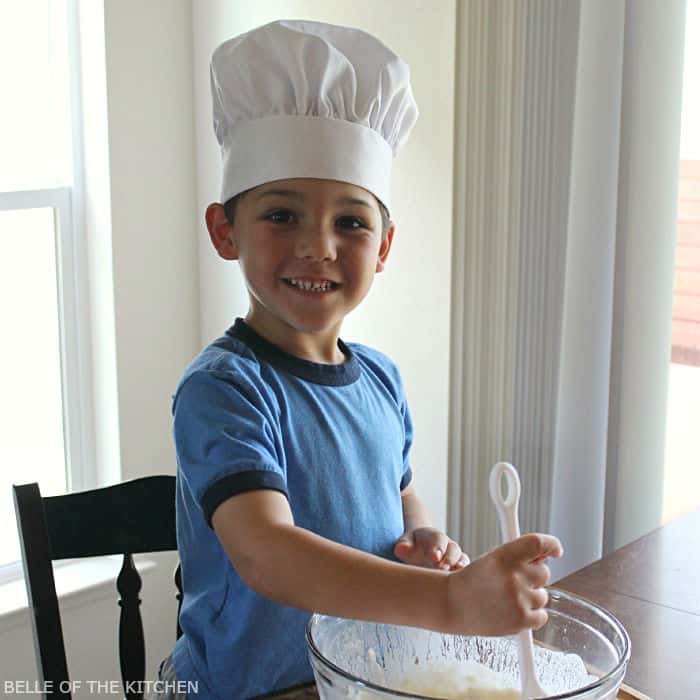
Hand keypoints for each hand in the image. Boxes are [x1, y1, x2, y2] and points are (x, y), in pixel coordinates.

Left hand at [394, 527, 469, 570]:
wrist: (419, 550)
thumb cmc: (411, 547)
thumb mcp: (404, 544)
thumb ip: (403, 545)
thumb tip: (402, 548)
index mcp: (433, 536)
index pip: (438, 539)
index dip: (438, 547)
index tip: (435, 557)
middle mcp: (447, 546)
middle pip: (453, 549)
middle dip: (449, 558)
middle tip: (442, 568)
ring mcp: (454, 557)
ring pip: (462, 559)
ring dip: (459, 567)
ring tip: (453, 576)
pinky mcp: (458, 570)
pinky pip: (466, 571)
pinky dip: (465, 577)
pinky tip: (460, 586)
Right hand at [444, 533, 562, 635]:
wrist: (452, 604)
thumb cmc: (472, 580)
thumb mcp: (492, 558)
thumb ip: (518, 555)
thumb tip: (547, 554)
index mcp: (504, 556)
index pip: (538, 543)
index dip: (551, 544)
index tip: (555, 550)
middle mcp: (514, 576)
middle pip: (544, 573)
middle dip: (533, 576)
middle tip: (515, 581)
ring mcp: (519, 599)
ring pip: (542, 596)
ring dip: (530, 597)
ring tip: (507, 598)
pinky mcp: (521, 620)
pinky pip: (542, 616)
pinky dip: (531, 615)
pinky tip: (512, 611)